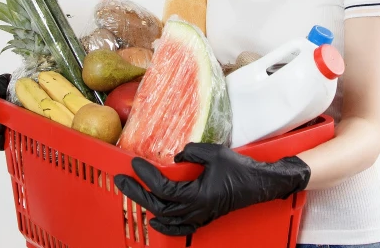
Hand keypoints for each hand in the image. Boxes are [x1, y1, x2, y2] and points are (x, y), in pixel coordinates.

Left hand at [114, 143, 310, 235]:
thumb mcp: (214, 153)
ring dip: (146, 205)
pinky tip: (155, 222)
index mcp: (196, 195)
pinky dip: (165, 226)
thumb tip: (176, 155)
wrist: (259, 184)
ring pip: (165, 217)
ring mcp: (199, 216)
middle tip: (120, 180)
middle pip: (157, 205)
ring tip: (132, 193)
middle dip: (135, 192)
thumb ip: (192, 151)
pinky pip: (180, 227)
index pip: (162, 187)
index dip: (145, 175)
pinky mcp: (203, 217)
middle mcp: (195, 210)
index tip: (134, 163)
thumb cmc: (239, 169)